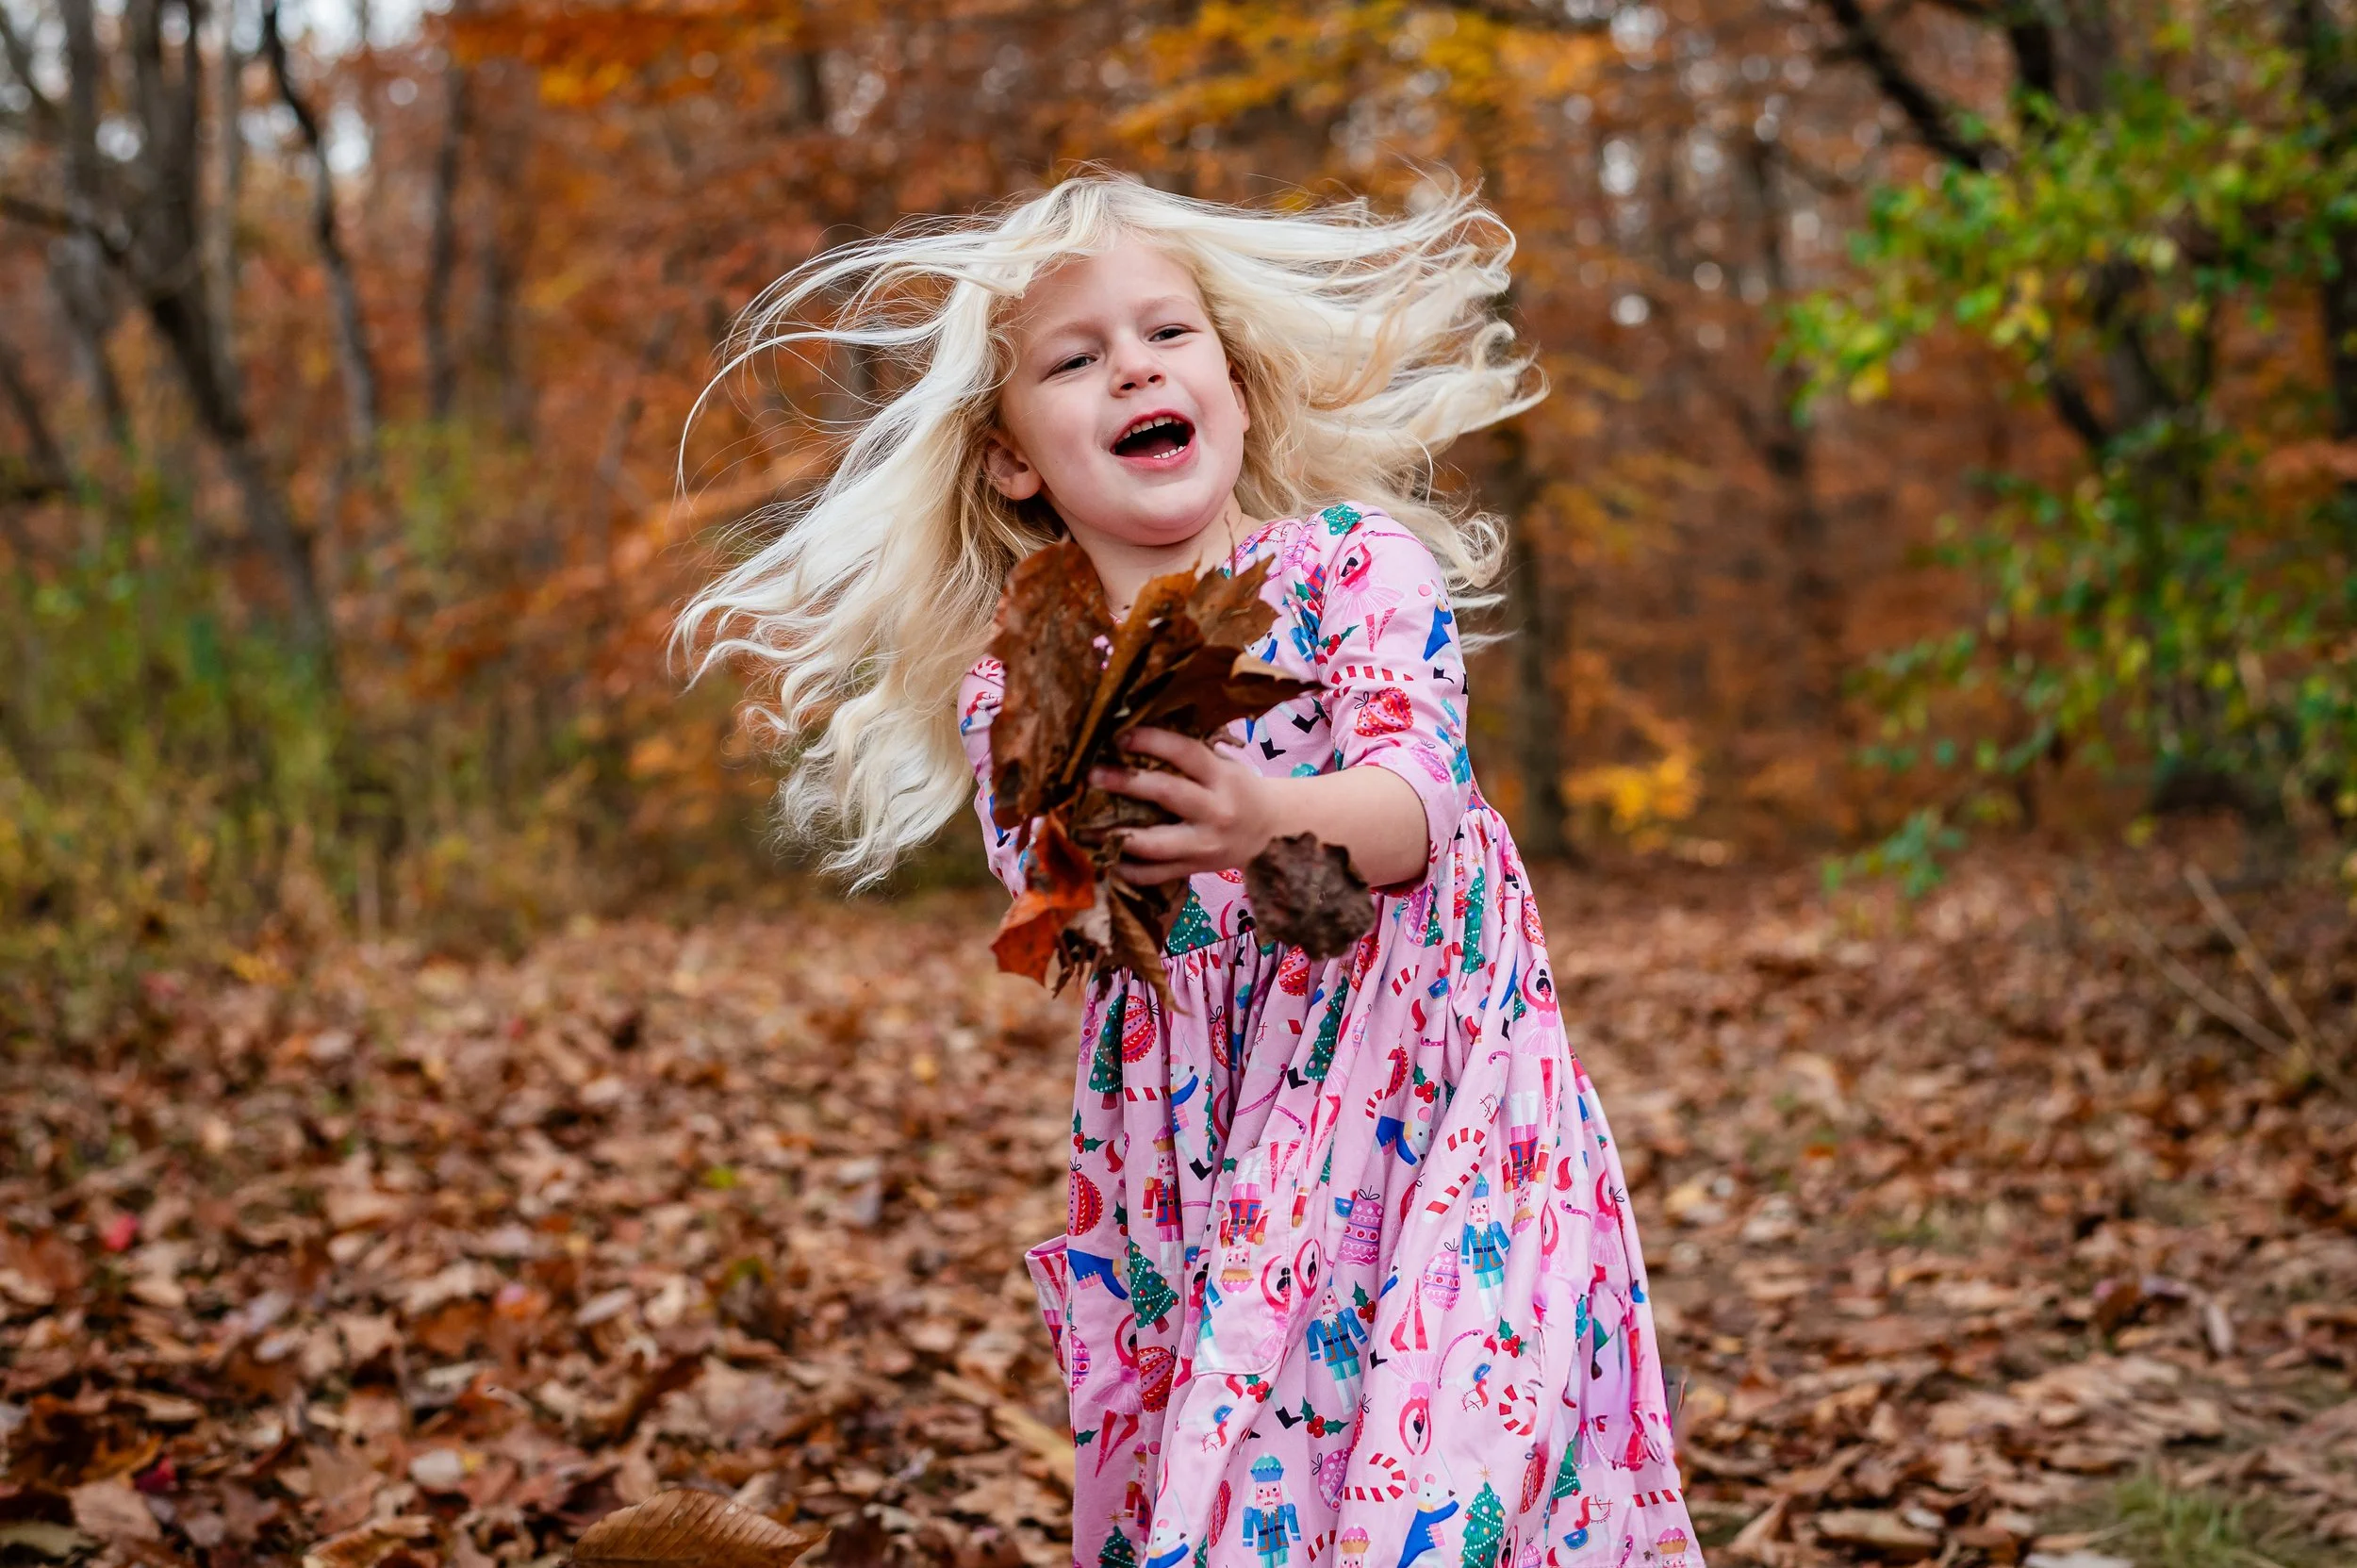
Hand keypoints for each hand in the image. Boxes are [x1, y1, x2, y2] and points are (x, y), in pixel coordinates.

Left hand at [1090, 728, 1277, 884]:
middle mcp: (1216, 811)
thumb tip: (1134, 740)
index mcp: (1223, 778)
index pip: (1185, 753)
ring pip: (1155, 844)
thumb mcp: (1224, 766)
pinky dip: (1128, 870)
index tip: (1119, 738)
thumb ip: (1190, 758)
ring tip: (1086, 828)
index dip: (1150, 742)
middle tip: (1093, 776)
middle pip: (1166, 794)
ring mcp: (1205, 846)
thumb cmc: (1238, 788)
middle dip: (1125, 783)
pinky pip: (1156, 875)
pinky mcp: (1196, 869)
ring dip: (1116, 836)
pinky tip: (1107, 858)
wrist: (1272, 830)